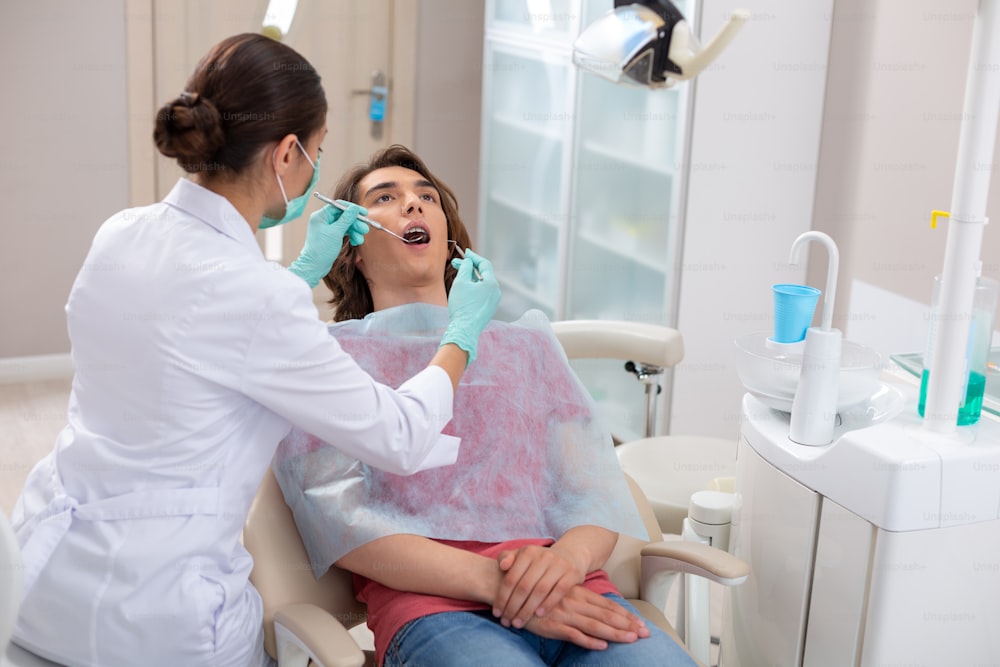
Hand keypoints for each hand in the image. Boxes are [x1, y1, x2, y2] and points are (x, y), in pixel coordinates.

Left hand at [288, 202, 369, 287]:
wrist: (315, 266)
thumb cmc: (321, 249)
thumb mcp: (336, 232)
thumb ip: (346, 219)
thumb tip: (354, 208)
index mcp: (321, 216)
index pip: (339, 206)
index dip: (352, 209)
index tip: (364, 213)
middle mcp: (324, 220)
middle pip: (344, 216)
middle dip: (356, 223)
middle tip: (365, 229)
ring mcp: (328, 228)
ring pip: (346, 224)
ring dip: (355, 231)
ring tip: (360, 240)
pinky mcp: (332, 236)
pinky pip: (344, 232)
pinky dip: (351, 235)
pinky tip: (355, 242)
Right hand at [440, 249, 499, 364]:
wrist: (464, 329)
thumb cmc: (462, 306)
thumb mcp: (461, 282)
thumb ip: (465, 268)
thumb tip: (468, 262)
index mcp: (491, 283)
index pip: (484, 264)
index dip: (474, 257)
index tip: (465, 252)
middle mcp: (496, 291)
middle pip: (484, 274)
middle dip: (470, 268)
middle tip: (457, 263)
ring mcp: (493, 301)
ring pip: (483, 284)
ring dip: (471, 278)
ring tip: (459, 275)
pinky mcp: (489, 309)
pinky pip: (483, 294)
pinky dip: (474, 288)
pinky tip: (465, 289)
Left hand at [494, 545, 584, 628]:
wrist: (569, 556)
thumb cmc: (538, 561)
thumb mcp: (522, 556)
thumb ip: (506, 558)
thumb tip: (502, 566)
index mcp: (527, 552)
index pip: (511, 578)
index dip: (502, 597)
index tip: (496, 613)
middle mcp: (543, 556)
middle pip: (524, 586)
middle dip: (513, 607)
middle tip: (506, 621)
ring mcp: (558, 564)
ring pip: (540, 590)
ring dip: (528, 609)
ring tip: (519, 622)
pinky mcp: (572, 573)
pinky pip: (559, 591)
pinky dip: (548, 604)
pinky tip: (538, 615)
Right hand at [523, 586, 649, 650]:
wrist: (510, 587)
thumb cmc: (538, 591)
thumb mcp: (561, 592)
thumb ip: (579, 600)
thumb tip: (597, 610)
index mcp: (578, 592)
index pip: (607, 604)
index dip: (625, 614)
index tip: (641, 622)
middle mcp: (574, 601)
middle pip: (606, 614)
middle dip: (627, 624)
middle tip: (645, 633)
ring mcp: (564, 613)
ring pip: (594, 624)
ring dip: (615, 633)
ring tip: (631, 639)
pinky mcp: (552, 625)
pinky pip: (573, 634)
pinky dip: (589, 641)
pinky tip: (602, 646)